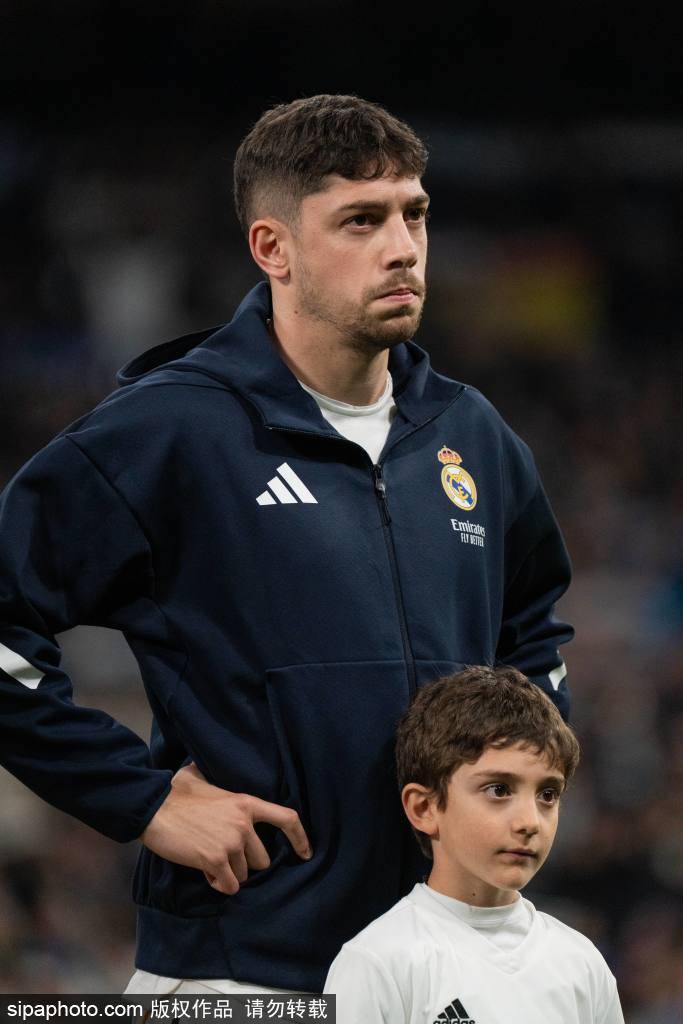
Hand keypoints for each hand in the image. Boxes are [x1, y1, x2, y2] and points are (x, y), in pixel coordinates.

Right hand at [141, 762, 311, 893]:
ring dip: (227, 873)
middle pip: (261, 860)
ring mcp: (231, 842)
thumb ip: (216, 781)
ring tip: (207, 858)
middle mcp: (244, 823)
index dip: (300, 838)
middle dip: (243, 862)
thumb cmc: (174, 793)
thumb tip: (206, 768)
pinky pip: (228, 886)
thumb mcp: (202, 778)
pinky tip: (203, 870)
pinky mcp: (215, 860)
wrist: (153, 808)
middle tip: (221, 854)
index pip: (287, 818)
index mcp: (246, 803)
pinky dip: (217, 883)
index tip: (306, 853)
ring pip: (243, 875)